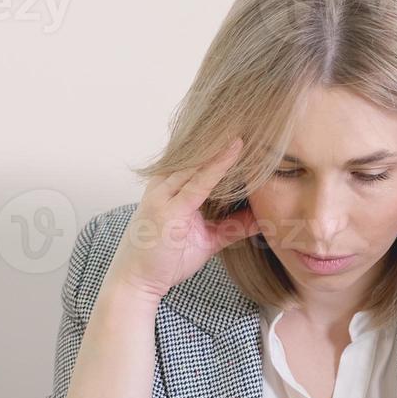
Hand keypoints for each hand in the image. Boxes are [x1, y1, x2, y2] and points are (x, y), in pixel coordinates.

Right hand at [104, 137, 259, 300]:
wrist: (136, 282)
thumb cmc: (165, 259)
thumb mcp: (207, 239)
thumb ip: (232, 226)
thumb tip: (260, 218)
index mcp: (170, 186)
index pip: (200, 158)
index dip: (223, 143)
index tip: (249, 126)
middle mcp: (165, 184)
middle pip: (200, 153)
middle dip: (226, 136)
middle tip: (254, 115)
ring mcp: (164, 195)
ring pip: (199, 162)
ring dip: (225, 145)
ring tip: (250, 124)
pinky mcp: (169, 210)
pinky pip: (198, 182)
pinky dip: (218, 166)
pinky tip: (235, 150)